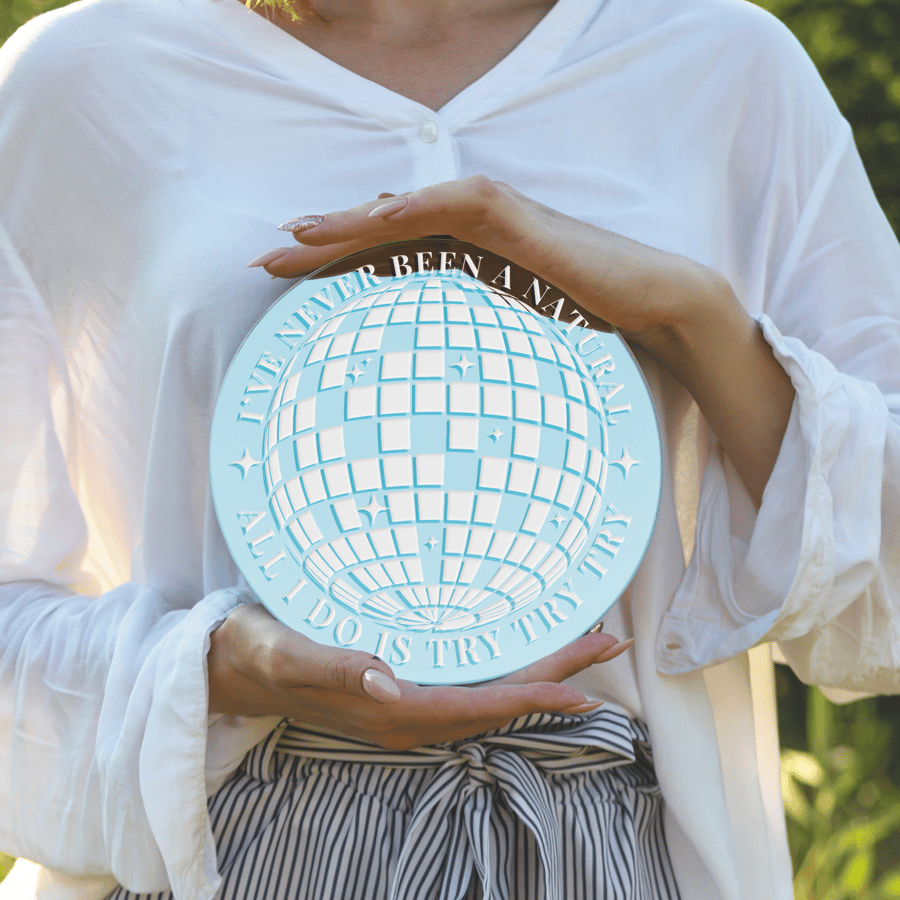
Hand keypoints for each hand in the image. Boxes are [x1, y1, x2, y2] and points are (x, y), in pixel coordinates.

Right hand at [208, 603, 631, 750]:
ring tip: (581, 649)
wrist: (232, 668)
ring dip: (535, 676)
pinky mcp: (396, 692)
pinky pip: (465, 688)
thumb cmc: (258, 654)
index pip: (476, 708)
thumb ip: (333, 666)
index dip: (532, 700)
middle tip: (608, 644)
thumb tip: (388, 680)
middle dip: (554, 679)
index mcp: (389, 710)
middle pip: (496, 703)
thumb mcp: (286, 652)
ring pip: (486, 697)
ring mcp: (403, 706)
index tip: (584, 691)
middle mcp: (406, 715)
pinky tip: (516, 657)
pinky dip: (503, 674)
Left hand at [252, 179, 710, 354]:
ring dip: (355, 220)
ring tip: (300, 233)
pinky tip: (381, 218)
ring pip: (411, 212)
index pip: (383, 255)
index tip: (281, 284)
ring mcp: (497, 221)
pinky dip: (422, 209)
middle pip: (382, 230)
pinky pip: (465, 207)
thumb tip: (429, 380)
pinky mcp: (524, 221)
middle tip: (265, 260)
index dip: (331, 264)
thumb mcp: (509, 337)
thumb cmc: (582, 322)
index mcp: (461, 259)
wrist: (650, 301)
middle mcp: (470, 233)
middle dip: (322, 242)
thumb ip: (467, 339)